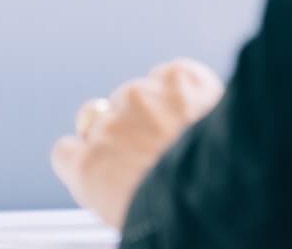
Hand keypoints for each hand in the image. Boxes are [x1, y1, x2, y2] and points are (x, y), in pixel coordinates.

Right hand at [51, 59, 223, 228]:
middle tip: (157, 152)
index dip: (90, 156)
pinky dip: (183, 88)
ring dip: (156, 110)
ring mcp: (140, 98)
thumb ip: (109, 187)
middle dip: (125, 131)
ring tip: (187, 137)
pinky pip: (169, 75)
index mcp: (88, 169)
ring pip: (138, 95)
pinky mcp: (175, 78)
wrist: (225, 191)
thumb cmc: (182, 217)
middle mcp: (107, 128)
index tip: (110, 164)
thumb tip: (113, 176)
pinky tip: (198, 111)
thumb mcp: (129, 217)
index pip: (66, 150)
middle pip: (102, 118)